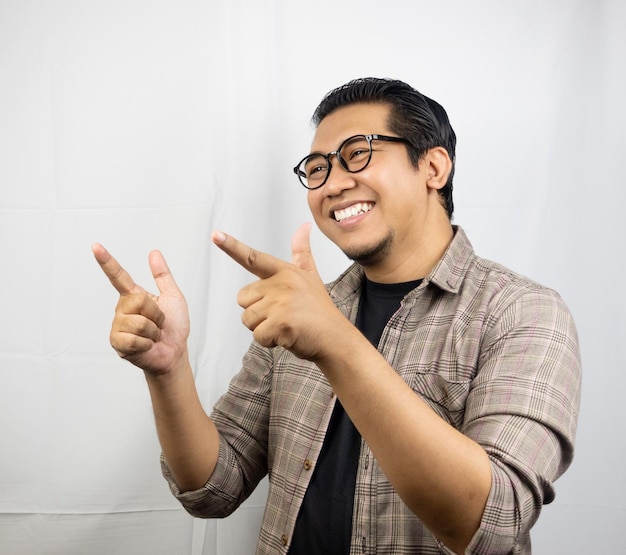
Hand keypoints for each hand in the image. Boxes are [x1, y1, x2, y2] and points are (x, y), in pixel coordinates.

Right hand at [92, 244, 189, 375]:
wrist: (175, 352)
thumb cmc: (174, 326)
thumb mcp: (173, 297)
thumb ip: (163, 276)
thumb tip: (154, 253)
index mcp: (134, 296)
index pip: (118, 277)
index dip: (107, 262)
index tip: (95, 246)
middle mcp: (122, 309)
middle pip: (138, 301)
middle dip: (156, 314)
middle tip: (159, 323)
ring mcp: (118, 326)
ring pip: (138, 322)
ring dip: (153, 330)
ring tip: (153, 335)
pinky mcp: (117, 343)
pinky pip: (134, 338)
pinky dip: (147, 343)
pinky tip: (146, 346)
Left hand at [212, 223, 345, 360]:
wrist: (335, 339)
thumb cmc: (319, 311)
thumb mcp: (311, 276)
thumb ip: (302, 252)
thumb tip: (303, 226)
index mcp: (285, 271)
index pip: (254, 258)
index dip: (232, 246)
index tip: (216, 235)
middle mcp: (282, 283)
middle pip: (243, 298)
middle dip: (257, 312)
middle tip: (281, 315)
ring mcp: (282, 303)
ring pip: (247, 319)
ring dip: (262, 328)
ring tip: (286, 325)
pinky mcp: (281, 323)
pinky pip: (257, 335)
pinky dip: (269, 341)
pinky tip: (287, 336)